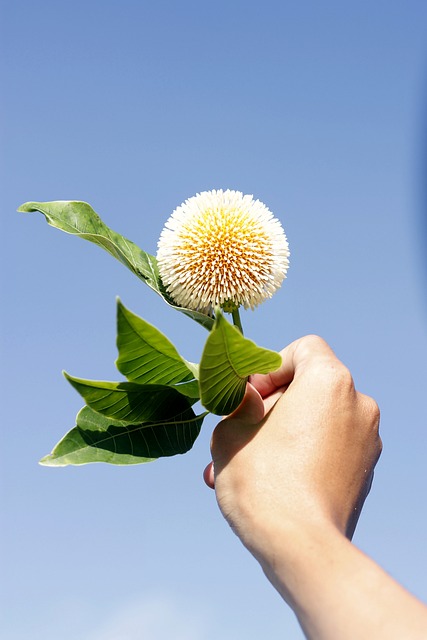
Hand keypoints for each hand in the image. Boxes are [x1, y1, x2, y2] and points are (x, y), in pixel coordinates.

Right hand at [204, 335, 381, 560]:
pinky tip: (270, 480)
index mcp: (330, 381)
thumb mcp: (230, 430)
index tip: (251, 396)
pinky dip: (302, 454)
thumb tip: (246, 396)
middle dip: (270, 407)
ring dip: (280, 434)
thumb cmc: (263, 482)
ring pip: (314, 420)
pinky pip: (328, 447)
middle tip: (238, 433)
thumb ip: (239, 402)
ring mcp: (367, 439)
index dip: (270, 366)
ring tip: (244, 463)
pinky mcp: (366, 470)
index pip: (304, 349)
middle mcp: (358, 404)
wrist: (302, 548)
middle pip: (308, 387)